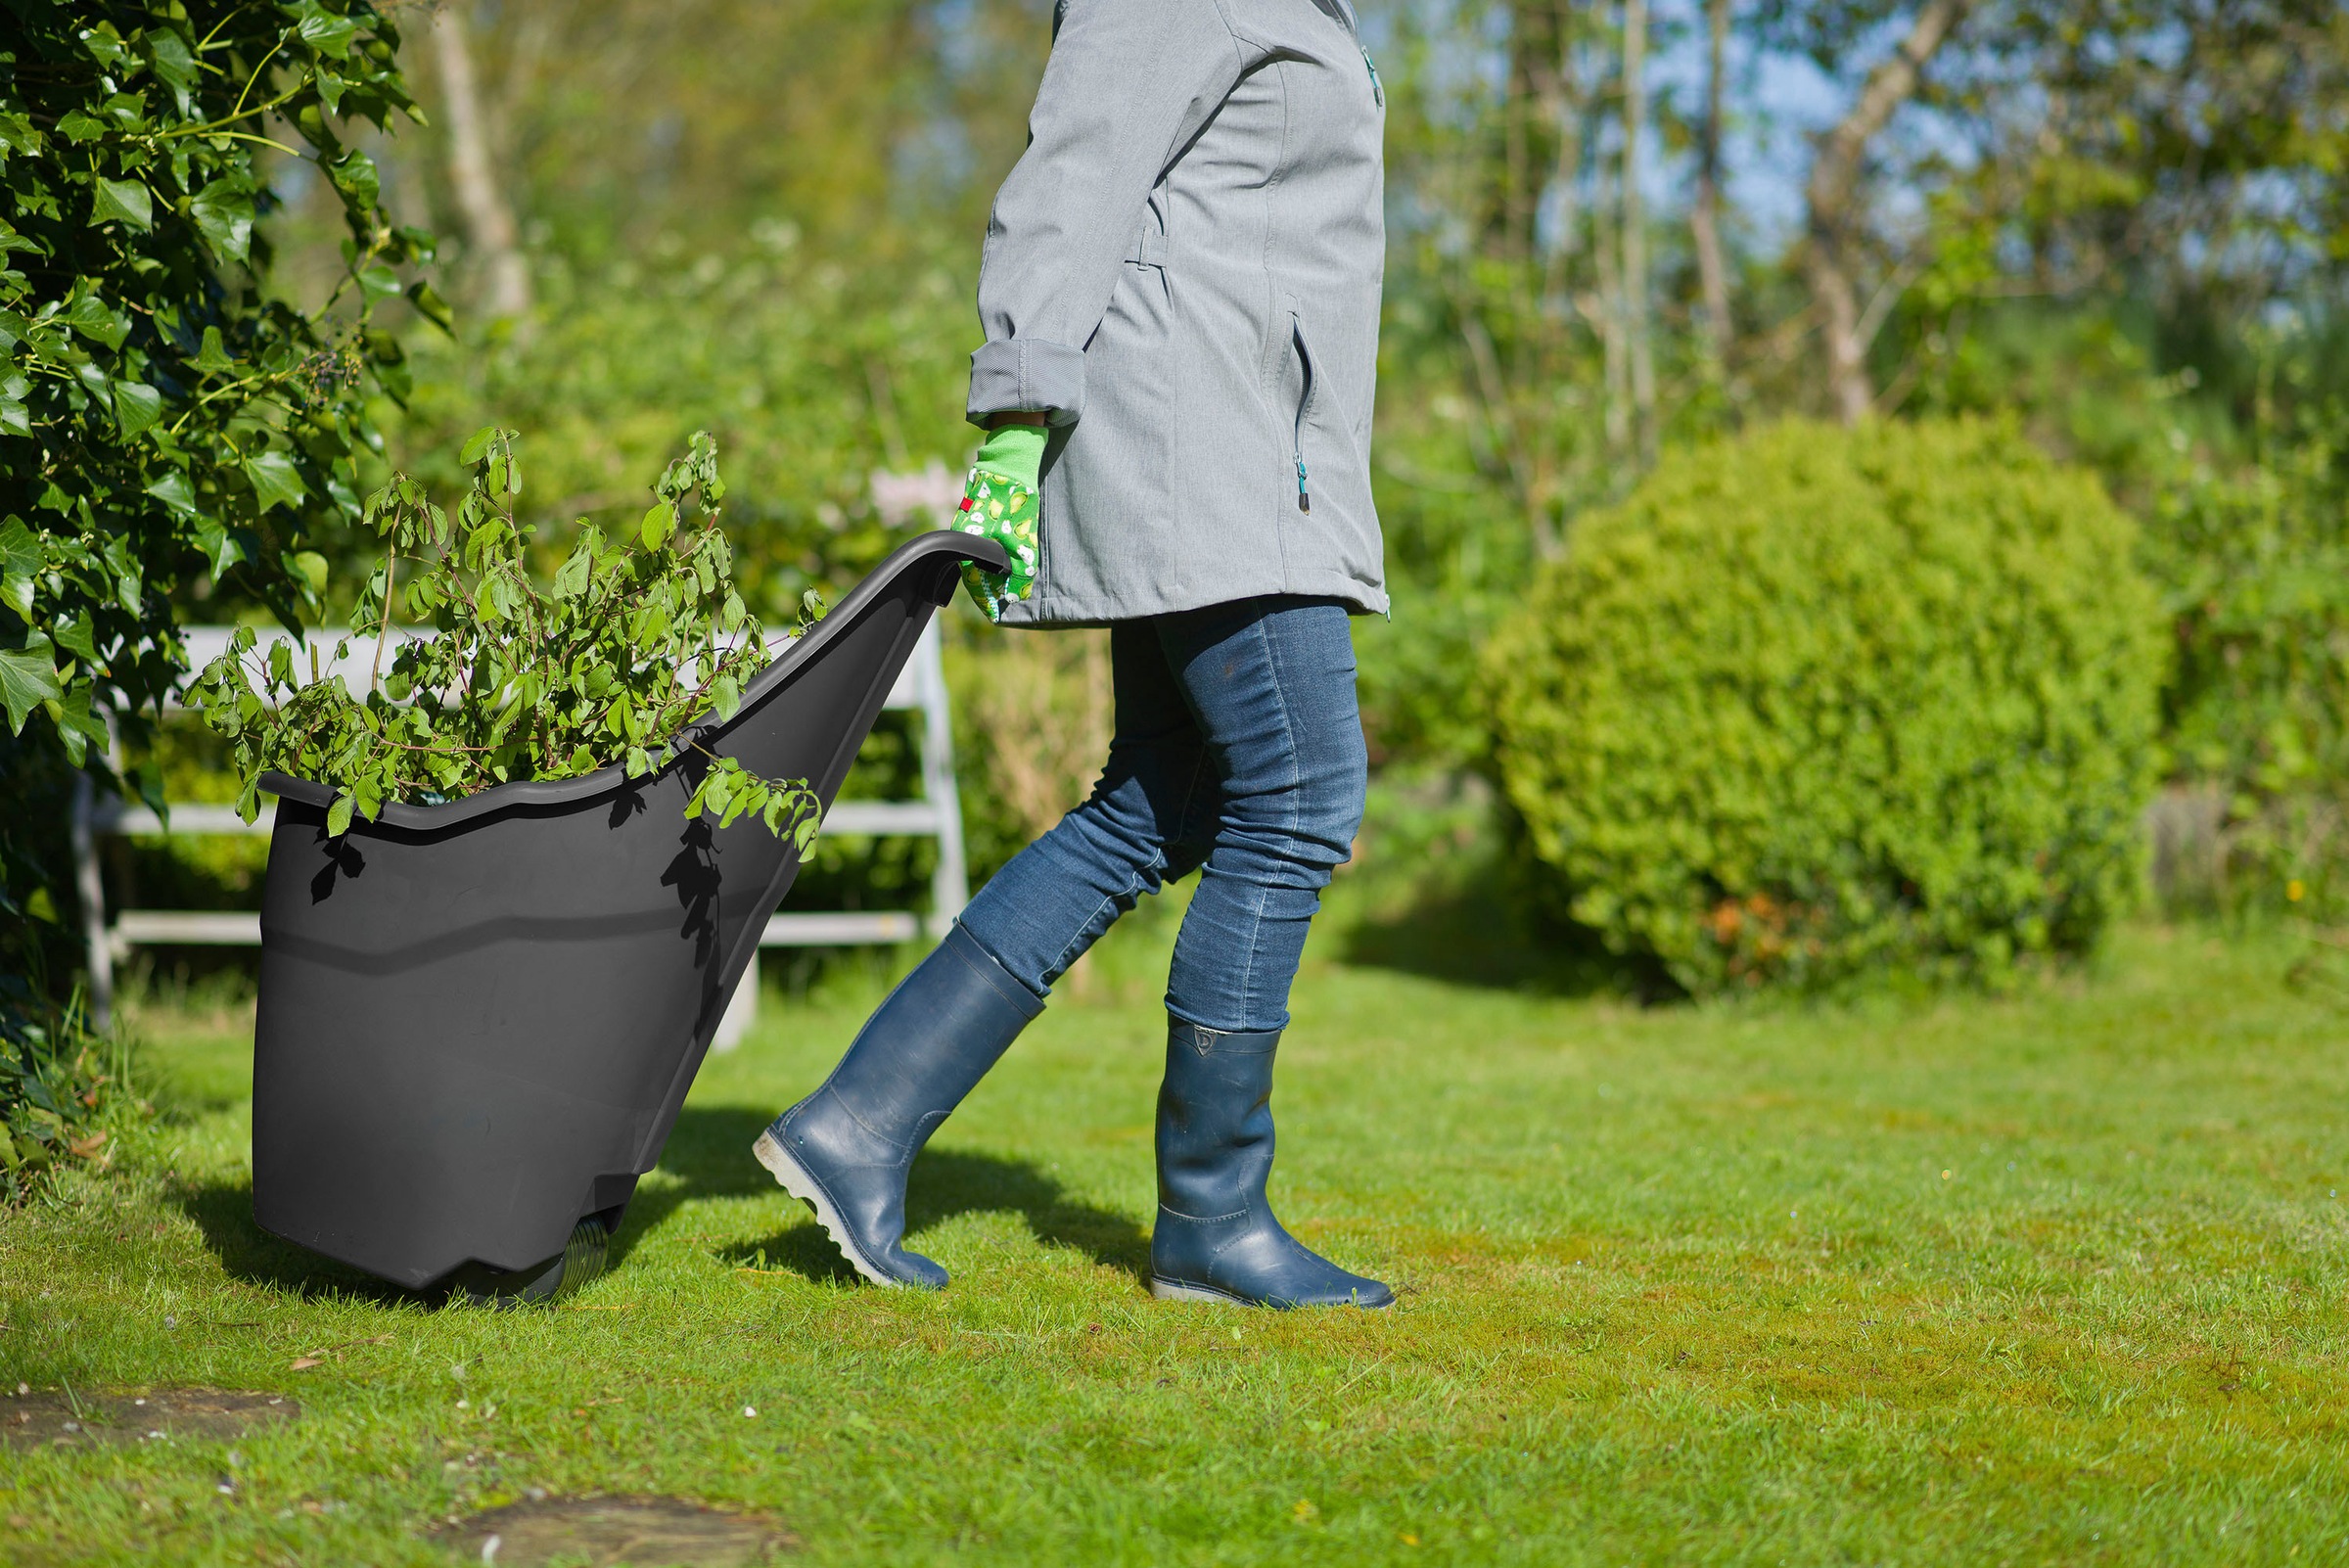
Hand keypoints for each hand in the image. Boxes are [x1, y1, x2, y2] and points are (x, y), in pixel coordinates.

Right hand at [955, 422, 1044, 622]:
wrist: (1009, 464)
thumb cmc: (1014, 500)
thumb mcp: (1022, 539)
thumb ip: (1020, 569)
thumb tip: (1018, 595)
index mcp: (969, 542)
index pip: (974, 582)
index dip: (986, 601)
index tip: (996, 615)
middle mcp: (963, 535)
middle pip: (973, 572)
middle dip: (988, 590)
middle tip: (1003, 603)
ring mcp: (967, 524)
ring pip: (976, 558)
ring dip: (991, 574)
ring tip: (1006, 587)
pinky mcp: (974, 515)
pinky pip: (980, 545)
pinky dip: (991, 558)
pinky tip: (1004, 563)